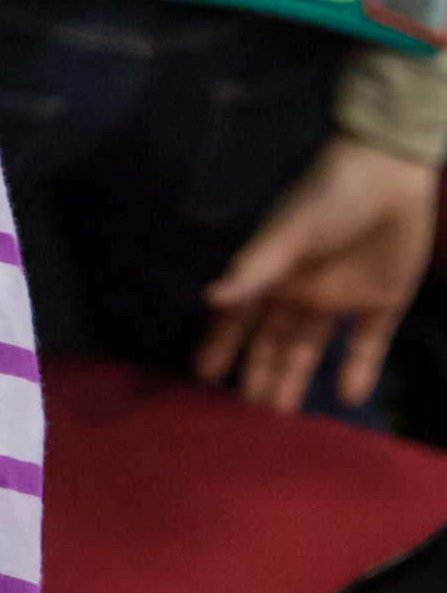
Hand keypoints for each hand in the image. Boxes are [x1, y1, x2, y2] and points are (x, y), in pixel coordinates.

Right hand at [197, 136, 438, 411]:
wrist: (389, 177)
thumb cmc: (327, 198)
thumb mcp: (287, 233)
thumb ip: (253, 269)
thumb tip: (210, 299)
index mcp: (273, 273)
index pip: (239, 318)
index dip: (221, 345)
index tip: (204, 378)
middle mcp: (300, 291)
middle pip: (274, 341)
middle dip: (259, 373)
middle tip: (247, 413)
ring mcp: (340, 299)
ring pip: (312, 348)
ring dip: (298, 378)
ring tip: (284, 415)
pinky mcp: (381, 303)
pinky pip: (367, 344)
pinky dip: (360, 369)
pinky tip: (350, 396)